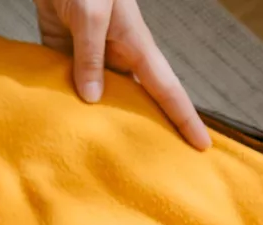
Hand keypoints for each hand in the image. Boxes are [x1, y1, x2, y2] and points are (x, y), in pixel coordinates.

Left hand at [33, 0, 211, 148]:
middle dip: (144, 132)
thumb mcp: (90, 15)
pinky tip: (59, 128)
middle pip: (136, 102)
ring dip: (97, 123)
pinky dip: (63, 104)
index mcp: (136, 47)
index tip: (203, 147)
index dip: (185, 119)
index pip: (168, 90)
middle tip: (154, 171)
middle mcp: (117, 56)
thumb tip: (92, 99)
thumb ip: (90, 55)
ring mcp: (90, 55)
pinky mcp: (61, 51)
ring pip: (98, 97)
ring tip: (100, 160)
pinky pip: (66, 84)